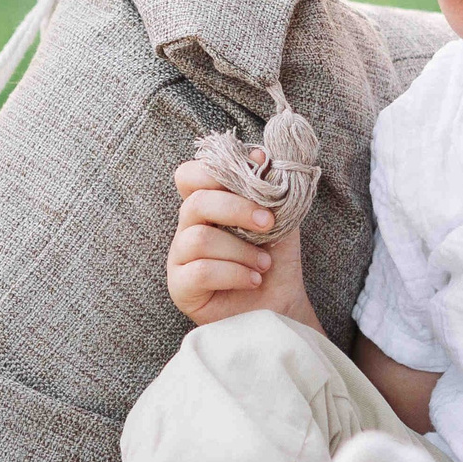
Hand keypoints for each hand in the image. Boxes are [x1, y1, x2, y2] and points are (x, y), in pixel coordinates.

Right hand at [165, 159, 314, 326]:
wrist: (282, 305)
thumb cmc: (275, 260)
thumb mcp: (279, 218)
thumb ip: (268, 188)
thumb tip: (257, 156)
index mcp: (207, 207)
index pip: (189, 175)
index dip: (214, 171)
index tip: (255, 178)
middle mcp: (188, 229)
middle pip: (195, 202)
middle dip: (237, 209)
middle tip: (268, 223)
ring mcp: (180, 259)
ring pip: (198, 239)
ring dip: (241, 250)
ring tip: (263, 264)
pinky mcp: (181, 288)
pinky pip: (199, 272)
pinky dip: (234, 273)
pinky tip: (252, 280)